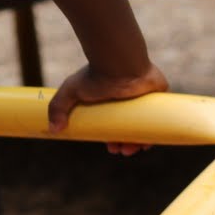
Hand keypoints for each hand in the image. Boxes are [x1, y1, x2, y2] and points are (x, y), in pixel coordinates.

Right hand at [47, 61, 168, 155]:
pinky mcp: (158, 96)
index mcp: (111, 101)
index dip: (113, 139)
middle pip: (131, 129)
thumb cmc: (96, 75)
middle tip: (122, 151)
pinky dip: (156, 132)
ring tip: (133, 150)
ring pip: (146, 127)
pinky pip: (161, 118)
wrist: (119, 63)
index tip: (111, 148)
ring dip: (141, 142)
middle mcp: (128, 101)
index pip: (114, 126)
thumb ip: (57, 108)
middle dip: (127, 144)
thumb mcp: (71, 92)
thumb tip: (53, 130)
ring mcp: (144, 99)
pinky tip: (148, 143)